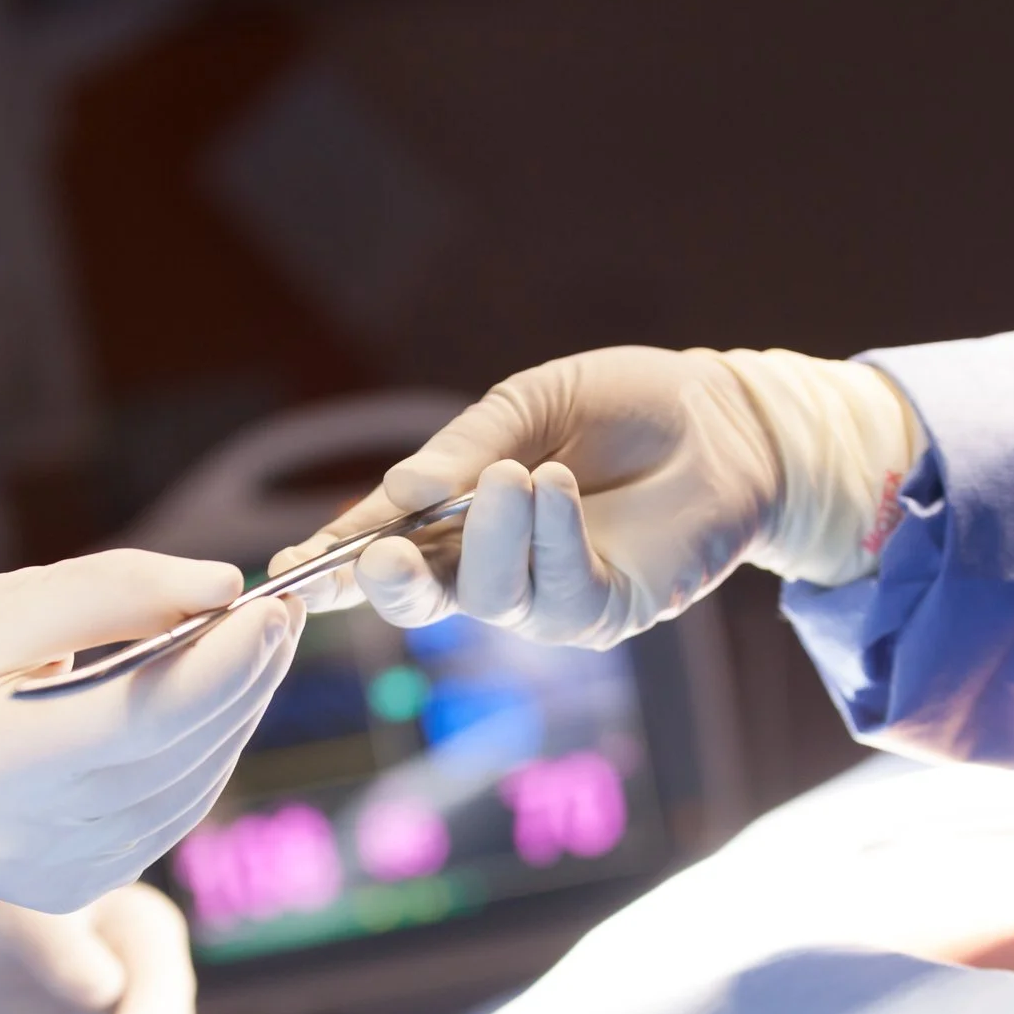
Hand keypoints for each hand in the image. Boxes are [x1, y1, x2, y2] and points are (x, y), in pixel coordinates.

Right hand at [0, 550, 303, 916]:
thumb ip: (107, 594)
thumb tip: (223, 587)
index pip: (139, 719)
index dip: (222, 666)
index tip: (273, 605)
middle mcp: (22, 839)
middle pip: (177, 754)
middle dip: (243, 678)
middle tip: (280, 608)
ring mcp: (51, 877)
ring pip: (189, 789)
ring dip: (234, 714)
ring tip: (252, 643)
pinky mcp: (72, 889)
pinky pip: (169, 815)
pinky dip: (202, 754)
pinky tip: (210, 701)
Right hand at [269, 346, 922, 648]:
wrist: (729, 418)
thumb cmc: (627, 404)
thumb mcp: (532, 403)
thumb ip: (465, 447)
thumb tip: (399, 494)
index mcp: (458, 516)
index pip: (384, 548)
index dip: (332, 564)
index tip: (283, 578)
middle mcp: (494, 566)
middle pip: (422, 599)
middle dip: (390, 586)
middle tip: (375, 558)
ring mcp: (549, 596)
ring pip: (489, 598)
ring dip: (493, 538)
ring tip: (520, 473)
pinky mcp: (608, 610)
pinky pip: (560, 596)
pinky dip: (549, 541)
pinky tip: (554, 490)